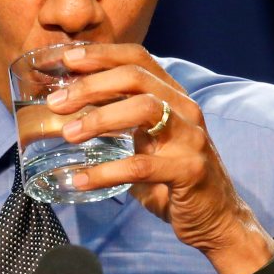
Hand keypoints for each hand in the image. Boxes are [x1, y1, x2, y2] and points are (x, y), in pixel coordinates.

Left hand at [47, 43, 273, 273]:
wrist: (217, 219)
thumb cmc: (173, 178)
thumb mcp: (148, 141)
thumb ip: (120, 122)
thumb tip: (69, 109)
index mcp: (174, 97)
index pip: (138, 59)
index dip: (101, 54)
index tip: (67, 59)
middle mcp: (185, 110)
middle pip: (136, 77)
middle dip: (92, 85)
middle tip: (57, 102)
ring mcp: (191, 138)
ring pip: (144, 109)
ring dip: (99, 118)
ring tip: (68, 133)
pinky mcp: (190, 171)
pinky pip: (141, 166)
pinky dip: (105, 172)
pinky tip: (80, 179)